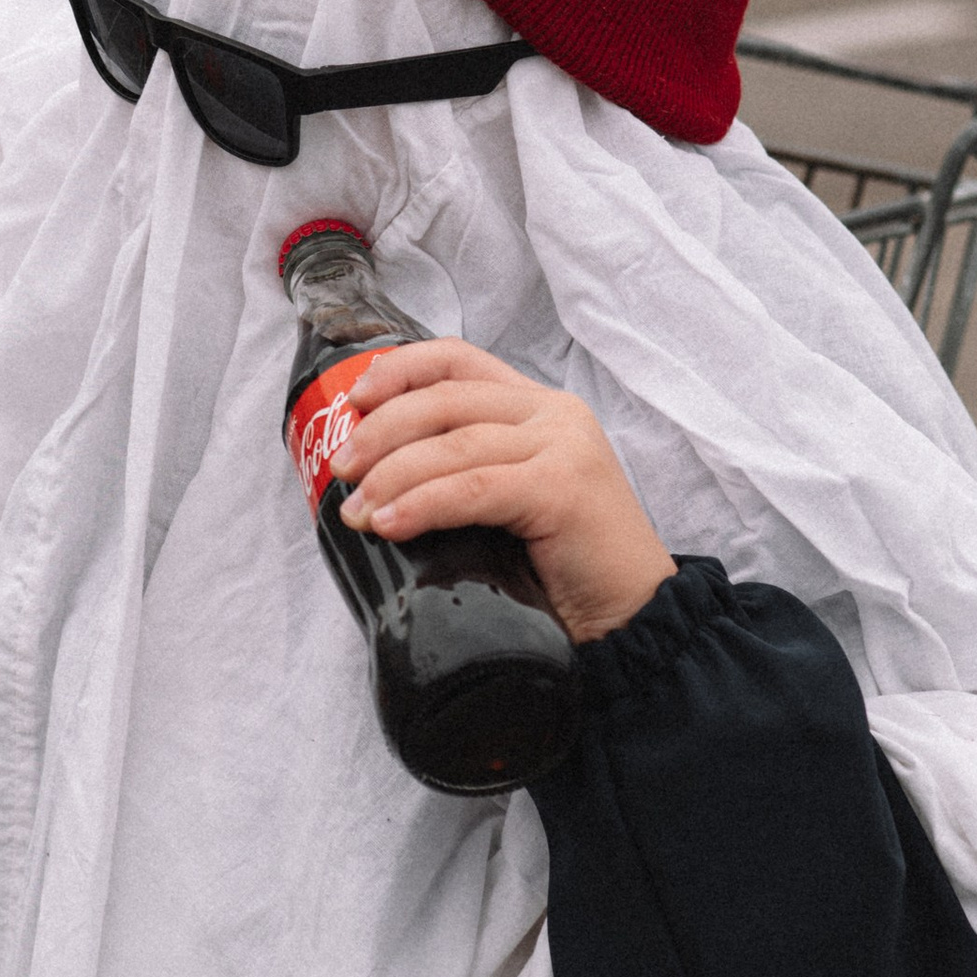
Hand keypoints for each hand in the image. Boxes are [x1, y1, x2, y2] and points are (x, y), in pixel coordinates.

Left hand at [333, 336, 674, 645]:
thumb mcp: (509, 501)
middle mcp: (555, 415)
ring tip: (356, 510)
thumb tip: (372, 476)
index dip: (399, 370)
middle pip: (446, 398)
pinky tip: (391, 523)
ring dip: (392, 475)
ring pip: (454, 444)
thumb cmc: (564, 567)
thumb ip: (465, 472)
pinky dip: (424, 503)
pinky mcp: (563, 488)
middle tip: (342, 469)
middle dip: (380, 430)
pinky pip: (475, 488)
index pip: (458, 360)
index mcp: (539, 407)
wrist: (635, 616)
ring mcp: (564, 447)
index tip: (354, 400)